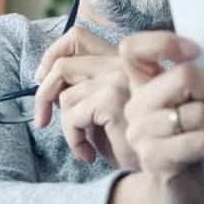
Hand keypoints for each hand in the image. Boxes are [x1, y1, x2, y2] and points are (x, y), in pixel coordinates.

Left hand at [33, 26, 137, 168]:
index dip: (53, 53)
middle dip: (44, 93)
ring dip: (66, 127)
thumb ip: (85, 90)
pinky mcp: (113, 98)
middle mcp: (121, 64)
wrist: (160, 166)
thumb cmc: (132, 141)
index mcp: (120, 61)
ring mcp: (118, 78)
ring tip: (82, 146)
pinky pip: (72, 116)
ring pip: (65, 96)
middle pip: (62, 63)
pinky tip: (88, 154)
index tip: (43, 78)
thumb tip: (47, 85)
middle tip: (44, 119)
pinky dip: (73, 139)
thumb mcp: (106, 110)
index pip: (78, 37)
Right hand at [114, 32, 203, 203]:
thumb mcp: (189, 113)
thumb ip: (192, 88)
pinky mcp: (156, 159)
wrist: (177, 203)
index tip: (197, 52)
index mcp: (141, 90)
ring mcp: (141, 134)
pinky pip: (202, 140)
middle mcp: (134, 108)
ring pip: (200, 112)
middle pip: (184, 76)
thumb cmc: (191, 152)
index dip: (165, 42)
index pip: (133, 49)